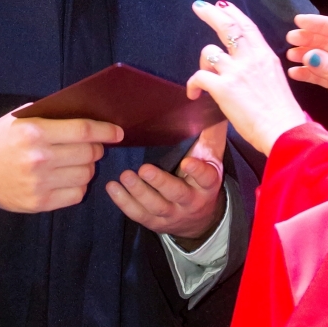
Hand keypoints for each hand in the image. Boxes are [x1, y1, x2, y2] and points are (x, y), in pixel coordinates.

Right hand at [0, 113, 123, 212]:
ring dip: (88, 168)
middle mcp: (40, 158)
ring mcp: (40, 183)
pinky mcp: (39, 203)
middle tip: (92, 147)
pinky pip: (76, 194)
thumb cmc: (0, 141)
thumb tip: (85, 115)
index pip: (83, 131)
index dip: (105, 131)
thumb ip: (49, 116)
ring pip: (86, 175)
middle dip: (96, 149)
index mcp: (35, 133)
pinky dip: (78, 186)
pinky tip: (68, 179)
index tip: (117, 132)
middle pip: (88, 153)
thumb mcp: (18, 120)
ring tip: (78, 163)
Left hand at [104, 119, 227, 243]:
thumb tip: (215, 104)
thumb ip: (212, 135)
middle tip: (144, 169)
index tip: (187, 162)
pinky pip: (139, 214)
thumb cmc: (202, 179)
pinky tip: (112, 188)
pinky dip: (124, 202)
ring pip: (156, 206)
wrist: (201, 220)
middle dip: (160, 183)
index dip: (198, 171)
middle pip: (177, 194)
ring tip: (125, 176)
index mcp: (207, 184)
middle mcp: (191, 201)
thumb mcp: (212, 158)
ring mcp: (173, 214)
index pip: (206, 178)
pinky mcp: (155, 222)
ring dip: (139, 192)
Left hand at [186, 0, 306, 155]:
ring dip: (202, 62)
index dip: (234, 14)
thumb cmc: (282, 114)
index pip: (248, 27)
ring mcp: (235, 71)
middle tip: (199, 6)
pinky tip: (194, 94)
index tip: (223, 5)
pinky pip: (198, 77)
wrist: (283, 130)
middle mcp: (251, 58)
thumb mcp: (276, 80)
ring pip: (209, 52)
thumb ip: (260, 69)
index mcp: (265, 56)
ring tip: (203, 75)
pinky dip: (192, 85)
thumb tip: (245, 69)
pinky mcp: (222, 88)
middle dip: (211, 14)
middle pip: (228, 27)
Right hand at [285, 15, 327, 148]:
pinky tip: (296, 72)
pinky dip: (309, 73)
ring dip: (307, 55)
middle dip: (310, 39)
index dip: (320, 24)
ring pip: (324, 57)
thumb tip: (309, 55)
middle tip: (291, 38)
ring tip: (291, 55)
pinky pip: (322, 74)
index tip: (300, 21)